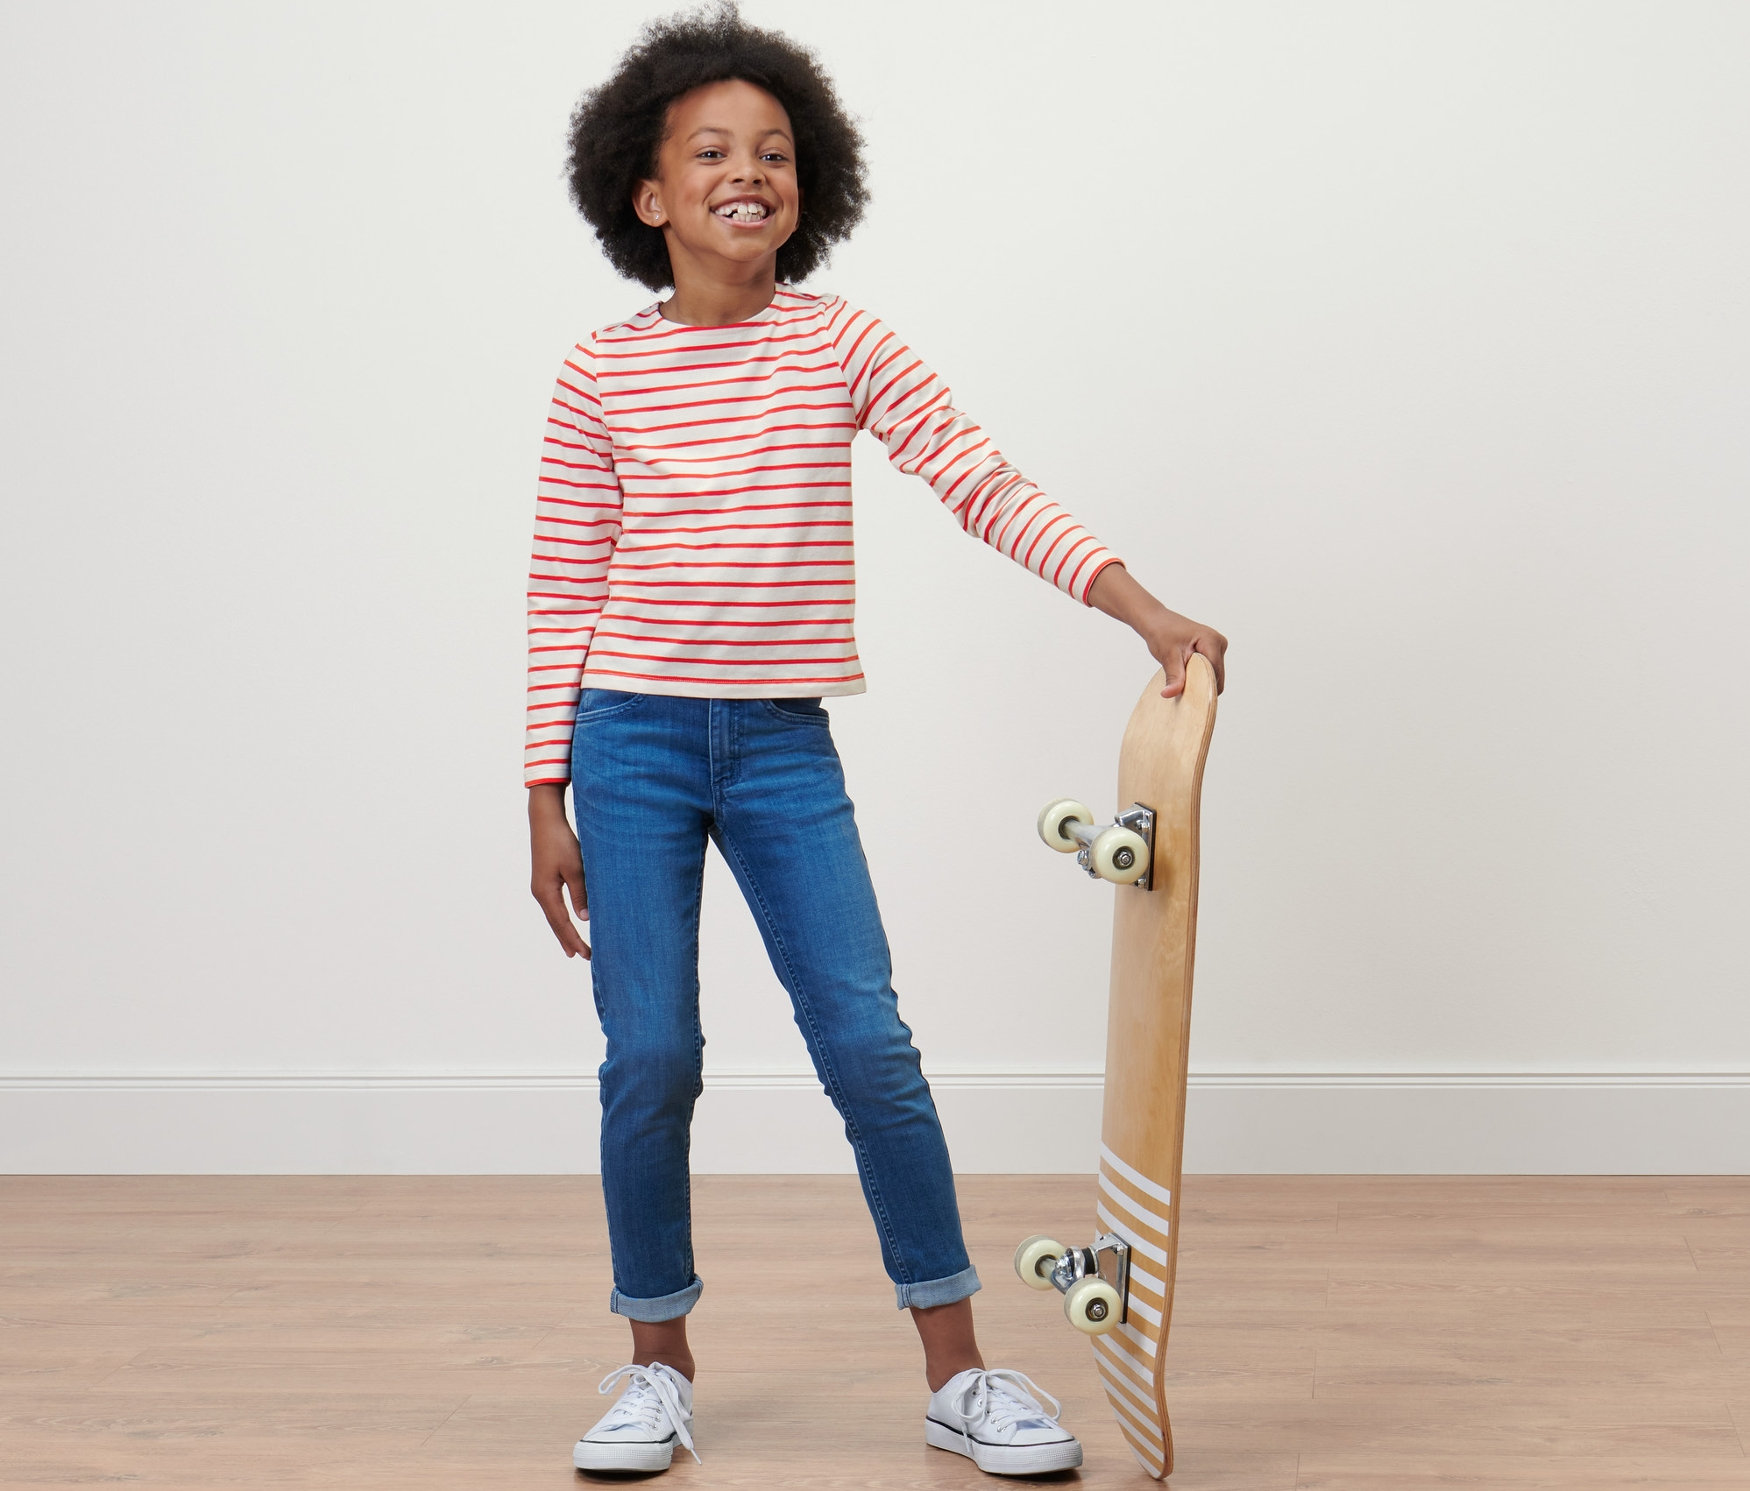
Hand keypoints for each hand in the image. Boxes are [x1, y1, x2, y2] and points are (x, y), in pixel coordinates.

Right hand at [528, 783, 589, 958]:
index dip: (574, 939)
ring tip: (573, 948)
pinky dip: (562, 918)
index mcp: (546, 892)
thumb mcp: (575, 868)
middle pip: (556, 923)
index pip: (562, 923)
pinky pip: (554, 906)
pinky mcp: (545, 880)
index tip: (586, 954)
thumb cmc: (561, 842)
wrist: (545, 821)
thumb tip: (585, 918)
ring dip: (564, 931)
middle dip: (568, 940)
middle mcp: (540, 893)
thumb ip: (580, 893)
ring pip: (554, 916)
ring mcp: (541, 887)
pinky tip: (567, 922)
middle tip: (581, 957)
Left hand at [1085, 562, 1227, 697]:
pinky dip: (1199, 675)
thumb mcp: (1168, 656)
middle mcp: (1219, 642)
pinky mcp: (1212, 650)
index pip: (1215, 673)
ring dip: (1200, 680)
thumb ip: (1174, 677)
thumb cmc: (1161, 632)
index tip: (1189, 695)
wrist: (1156, 621)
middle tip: (1182, 686)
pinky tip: (1186, 673)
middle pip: (1217, 675)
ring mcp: (1217, 646)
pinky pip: (1210, 669)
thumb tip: (1170, 694)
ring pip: (1214, 674)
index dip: (1203, 686)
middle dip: (1202, 684)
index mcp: (1212, 641)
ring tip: (1182, 676)